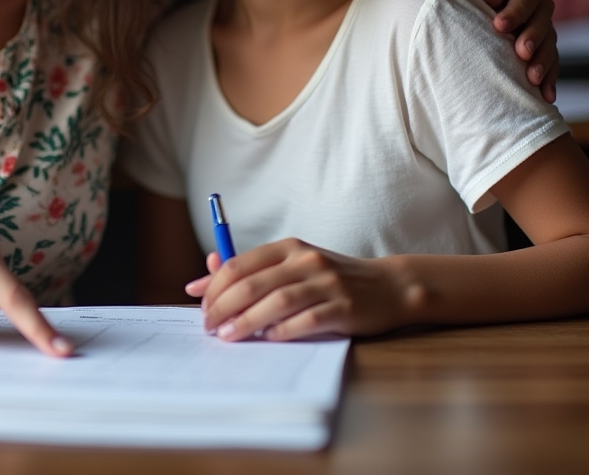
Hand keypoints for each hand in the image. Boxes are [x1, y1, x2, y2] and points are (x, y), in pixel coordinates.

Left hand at [185, 240, 409, 340]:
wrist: (388, 286)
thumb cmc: (330, 278)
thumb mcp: (292, 265)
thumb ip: (250, 271)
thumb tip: (200, 282)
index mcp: (288, 247)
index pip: (240, 264)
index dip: (215, 286)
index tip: (200, 306)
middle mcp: (305, 261)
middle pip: (253, 283)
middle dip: (224, 307)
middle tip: (208, 327)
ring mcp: (326, 283)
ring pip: (276, 302)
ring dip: (247, 322)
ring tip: (228, 336)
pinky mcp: (344, 308)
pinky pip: (307, 320)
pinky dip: (284, 331)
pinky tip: (268, 340)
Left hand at [455, 0, 558, 102]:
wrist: (456, 7)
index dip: (518, 10)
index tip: (498, 25)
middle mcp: (533, 11)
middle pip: (545, 21)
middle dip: (534, 37)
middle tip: (521, 52)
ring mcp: (536, 33)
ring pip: (549, 46)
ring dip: (543, 62)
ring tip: (532, 79)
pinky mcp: (534, 54)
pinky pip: (549, 66)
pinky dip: (548, 80)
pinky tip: (545, 96)